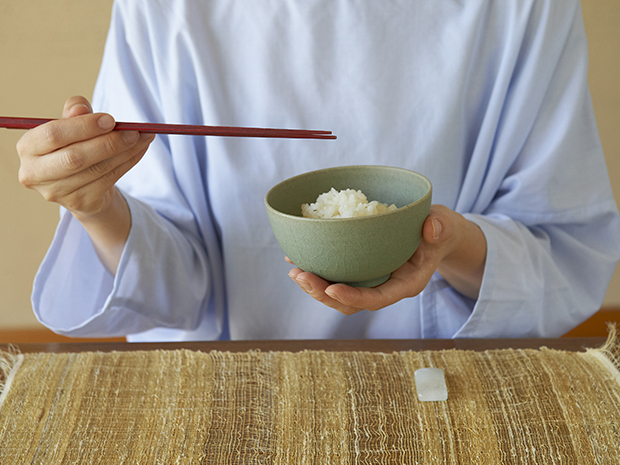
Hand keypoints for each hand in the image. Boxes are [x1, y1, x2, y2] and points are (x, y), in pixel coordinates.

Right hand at [17, 96, 155, 272]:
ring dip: (125, 152)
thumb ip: (73, 113)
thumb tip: (80, 107)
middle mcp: (35, 173)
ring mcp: (57, 192)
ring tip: (143, 137)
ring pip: (97, 170)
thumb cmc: (72, 146)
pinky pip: (109, 180)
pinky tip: (139, 150)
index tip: (110, 120)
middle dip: (108, 143)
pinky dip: (128, 163)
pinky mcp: (81, 203)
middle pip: (75, 158)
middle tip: (133, 131)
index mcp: (27, 148)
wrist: (81, 184)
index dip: (83, 127)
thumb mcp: (69, 126)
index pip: (53, 135)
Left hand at [288, 205, 486, 314]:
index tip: (331, 289)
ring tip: (294, 270)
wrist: (433, 233)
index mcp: (406, 284)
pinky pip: (337, 276)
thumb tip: (431, 228)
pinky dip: (317, 269)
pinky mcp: (362, 271)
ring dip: (315, 286)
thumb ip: (440, 228)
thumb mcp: (445, 225)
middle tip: (300, 276)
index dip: (354, 297)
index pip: (378, 299)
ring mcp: (372, 281)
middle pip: (351, 302)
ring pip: (340, 293)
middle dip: (323, 294)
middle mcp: (386, 287)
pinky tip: (297, 257)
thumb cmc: (440, 230)